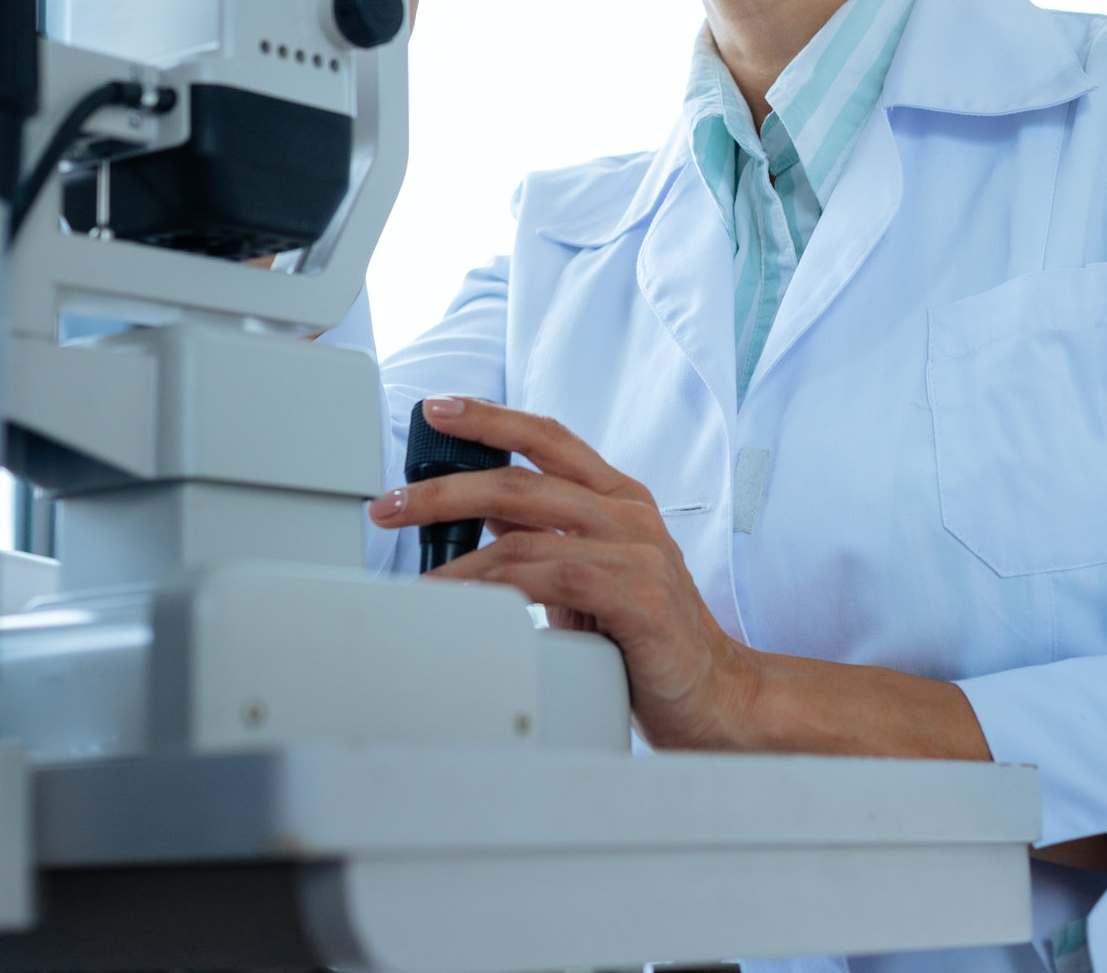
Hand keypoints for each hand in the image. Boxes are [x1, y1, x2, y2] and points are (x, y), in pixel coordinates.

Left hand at [368, 397, 760, 749]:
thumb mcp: (593, 574)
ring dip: (455, 555)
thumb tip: (484, 518)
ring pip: (524, 533)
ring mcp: (635, 551)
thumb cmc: (650, 639)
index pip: (548, 438)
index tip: (437, 409)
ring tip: (413, 579)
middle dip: (444, 490)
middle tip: (390, 505)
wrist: (716, 696)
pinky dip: (496, 590)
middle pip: (520, 481)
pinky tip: (463, 603)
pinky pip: (550, 580)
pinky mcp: (636, 595)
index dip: (491, 418)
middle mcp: (628, 514)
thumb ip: (550, 539)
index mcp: (619, 498)